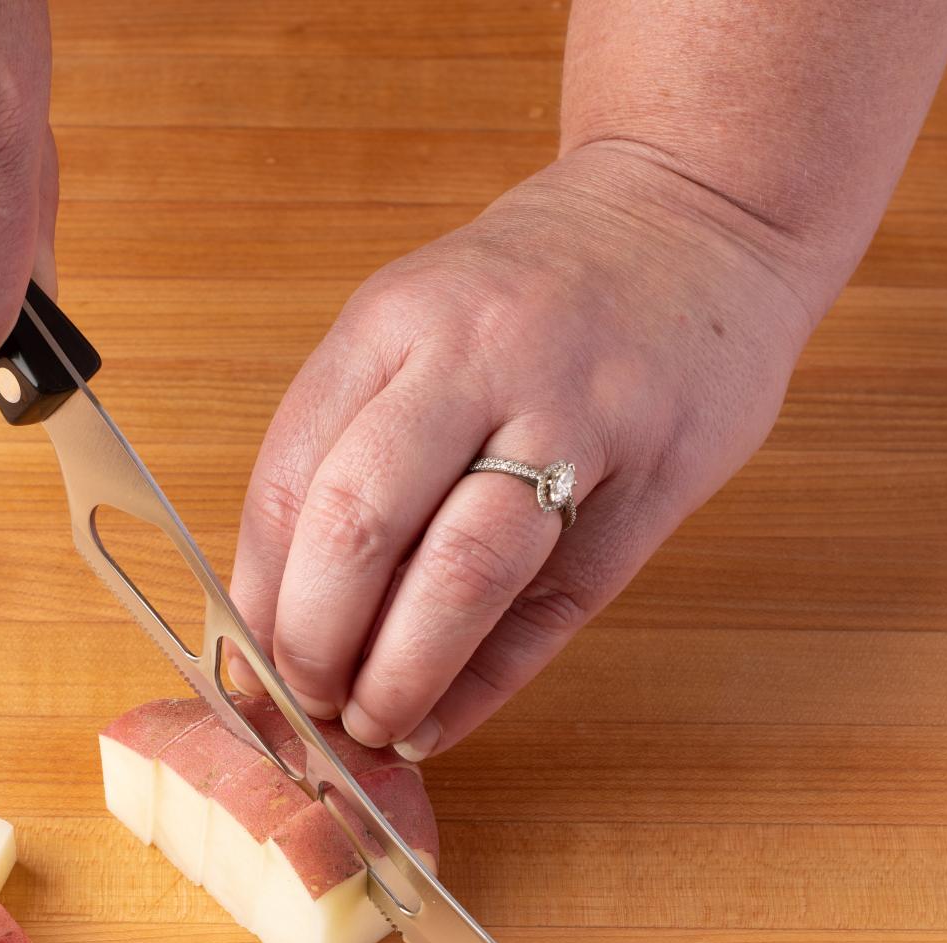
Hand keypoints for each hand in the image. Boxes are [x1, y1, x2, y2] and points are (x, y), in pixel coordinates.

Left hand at [229, 144, 819, 758]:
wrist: (701, 213)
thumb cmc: (536, 293)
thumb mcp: (419, 324)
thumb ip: (351, 442)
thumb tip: (275, 605)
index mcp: (393, 323)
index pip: (290, 481)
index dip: (257, 595)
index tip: (245, 664)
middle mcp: (475, 359)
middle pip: (359, 527)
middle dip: (314, 643)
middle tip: (306, 702)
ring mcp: (575, 414)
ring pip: (461, 572)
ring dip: (400, 673)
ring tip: (372, 724)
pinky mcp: (655, 474)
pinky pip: (555, 603)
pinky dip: (487, 680)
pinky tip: (444, 717)